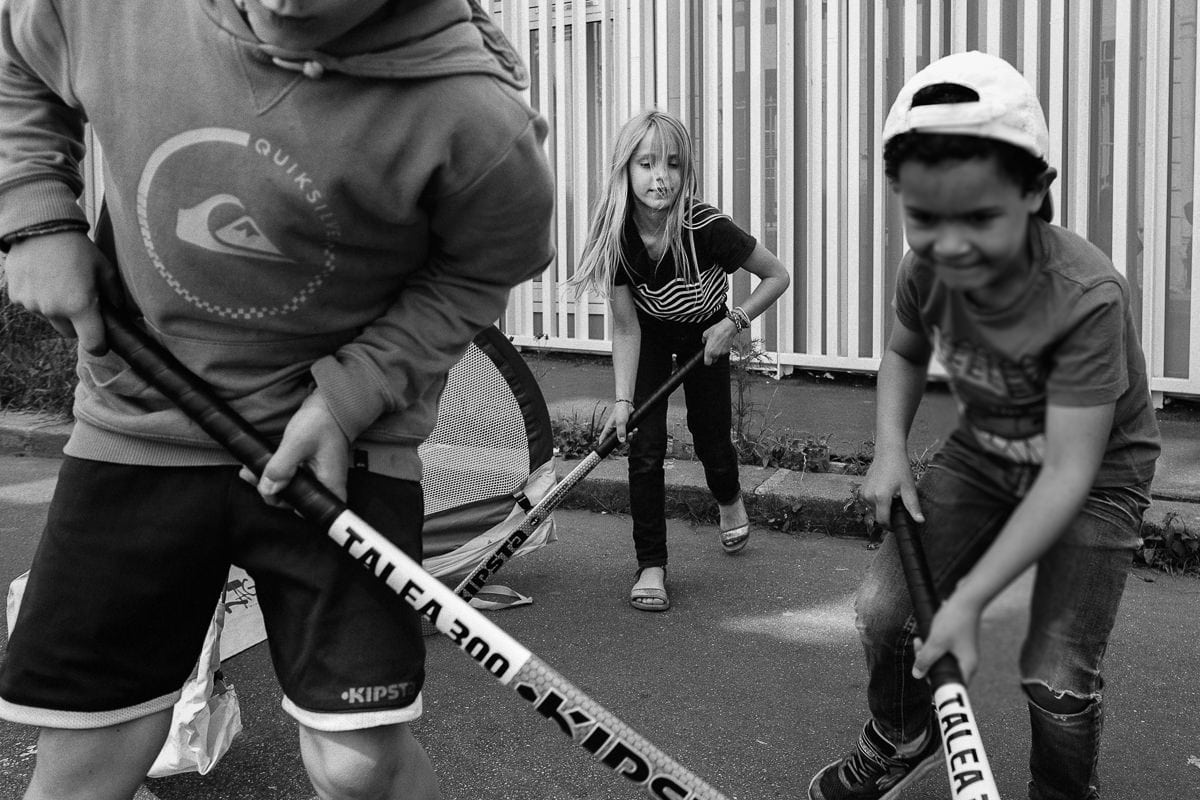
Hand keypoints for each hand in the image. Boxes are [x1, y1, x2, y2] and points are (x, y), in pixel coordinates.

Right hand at [4, 231, 118, 354]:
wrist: (41, 227)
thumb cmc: (78, 249)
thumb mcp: (106, 270)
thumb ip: (116, 297)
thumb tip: (122, 313)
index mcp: (80, 306)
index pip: (93, 345)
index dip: (100, 345)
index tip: (103, 341)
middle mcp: (54, 310)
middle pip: (70, 333)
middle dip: (78, 324)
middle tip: (82, 303)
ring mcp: (32, 304)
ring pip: (50, 319)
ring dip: (57, 310)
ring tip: (61, 284)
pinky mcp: (16, 296)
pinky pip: (32, 306)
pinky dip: (39, 299)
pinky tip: (44, 278)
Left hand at [239, 391, 350, 505]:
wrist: (331, 404)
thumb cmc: (322, 422)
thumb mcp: (297, 444)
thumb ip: (281, 468)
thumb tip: (267, 489)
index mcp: (329, 484)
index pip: (309, 511)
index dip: (287, 504)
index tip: (270, 491)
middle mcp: (325, 485)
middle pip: (295, 501)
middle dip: (272, 491)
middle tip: (253, 475)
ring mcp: (318, 477)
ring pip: (291, 489)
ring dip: (270, 482)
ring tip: (251, 469)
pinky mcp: (311, 469)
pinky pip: (291, 477)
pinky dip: (276, 473)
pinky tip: (260, 465)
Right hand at [600, 401, 633, 442]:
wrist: (627, 405)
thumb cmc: (621, 411)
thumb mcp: (621, 422)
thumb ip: (621, 432)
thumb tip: (622, 441)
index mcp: (608, 430)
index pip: (603, 440)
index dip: (603, 446)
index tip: (606, 451)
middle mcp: (613, 431)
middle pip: (615, 442)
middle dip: (622, 443)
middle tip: (627, 441)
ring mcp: (619, 430)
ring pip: (624, 439)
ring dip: (629, 438)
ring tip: (632, 432)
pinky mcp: (625, 428)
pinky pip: (629, 434)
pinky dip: (633, 433)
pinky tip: (635, 429)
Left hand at [700, 318, 738, 364]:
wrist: (728, 328)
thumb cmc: (717, 330)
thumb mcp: (706, 333)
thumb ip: (703, 340)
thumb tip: (704, 341)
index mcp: (709, 351)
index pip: (707, 363)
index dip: (706, 361)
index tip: (706, 357)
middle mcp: (716, 353)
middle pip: (713, 361)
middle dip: (711, 357)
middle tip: (711, 350)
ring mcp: (722, 352)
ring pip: (718, 356)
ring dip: (717, 352)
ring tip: (717, 344)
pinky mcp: (727, 350)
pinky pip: (723, 352)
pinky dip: (722, 349)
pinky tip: (721, 343)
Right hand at [860, 448, 923, 526]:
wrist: (888, 453)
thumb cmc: (900, 469)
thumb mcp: (909, 488)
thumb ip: (913, 507)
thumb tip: (920, 521)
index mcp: (880, 497)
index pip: (883, 521)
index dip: (891, 526)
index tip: (898, 525)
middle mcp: (868, 496)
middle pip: (878, 516)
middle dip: (887, 515)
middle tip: (898, 505)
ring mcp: (863, 493)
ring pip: (873, 510)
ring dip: (882, 508)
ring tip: (892, 496)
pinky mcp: (862, 489)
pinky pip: (869, 502)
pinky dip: (876, 501)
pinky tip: (885, 491)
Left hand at [912, 591, 983, 682]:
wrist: (967, 597)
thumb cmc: (955, 619)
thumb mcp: (936, 642)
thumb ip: (926, 660)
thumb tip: (917, 675)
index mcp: (967, 666)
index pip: (950, 686)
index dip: (935, 682)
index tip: (922, 673)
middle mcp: (967, 661)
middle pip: (942, 671)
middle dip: (926, 662)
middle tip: (918, 649)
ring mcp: (963, 651)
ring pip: (940, 659)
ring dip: (927, 651)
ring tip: (919, 640)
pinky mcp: (959, 642)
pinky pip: (942, 649)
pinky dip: (932, 644)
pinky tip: (925, 635)